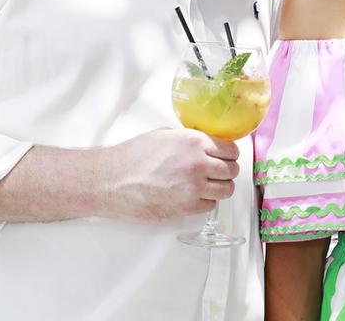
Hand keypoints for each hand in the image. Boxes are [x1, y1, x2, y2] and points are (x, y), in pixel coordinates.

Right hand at [96, 128, 239, 222]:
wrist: (113, 181)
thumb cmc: (132, 157)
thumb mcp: (165, 136)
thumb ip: (190, 140)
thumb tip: (205, 145)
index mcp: (194, 143)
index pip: (231, 150)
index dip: (230, 154)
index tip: (226, 157)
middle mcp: (198, 165)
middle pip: (232, 171)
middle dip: (227, 171)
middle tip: (219, 172)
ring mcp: (193, 188)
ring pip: (226, 190)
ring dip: (221, 187)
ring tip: (209, 185)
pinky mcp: (186, 208)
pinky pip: (210, 206)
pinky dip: (206, 201)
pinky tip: (195, 196)